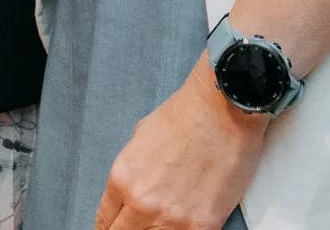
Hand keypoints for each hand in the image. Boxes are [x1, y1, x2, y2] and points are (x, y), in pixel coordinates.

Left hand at [96, 61, 268, 229]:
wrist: (224, 110)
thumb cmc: (187, 116)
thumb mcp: (141, 138)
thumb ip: (133, 170)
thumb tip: (134, 189)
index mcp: (122, 179)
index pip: (105, 219)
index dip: (110, 225)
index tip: (115, 226)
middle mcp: (143, 203)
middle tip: (135, 225)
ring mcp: (173, 219)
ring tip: (160, 224)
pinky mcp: (203, 226)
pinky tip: (181, 226)